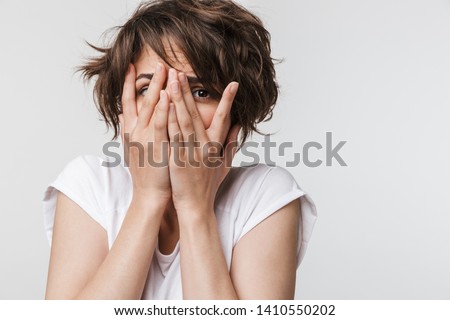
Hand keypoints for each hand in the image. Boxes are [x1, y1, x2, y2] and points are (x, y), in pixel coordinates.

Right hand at [119, 63, 171, 205]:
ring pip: (151, 108)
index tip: (131, 67)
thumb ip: (128, 131)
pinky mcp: (156, 146)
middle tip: (158, 63)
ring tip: (165, 70)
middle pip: (141, 100)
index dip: (129, 84)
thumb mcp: (133, 150)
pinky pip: (160, 123)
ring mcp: (145, 138)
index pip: (129, 102)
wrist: (149, 194)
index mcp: (131, 131)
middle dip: (150, 81)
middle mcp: (136, 132)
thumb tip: (123, 116)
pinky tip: (169, 94)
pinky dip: (164, 108)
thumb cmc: (145, 173)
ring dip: (158, 88)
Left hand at [166, 68, 240, 216]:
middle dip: (188, 92)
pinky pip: (173, 135)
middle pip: (197, 114)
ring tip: (171, 80)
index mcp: (216, 147)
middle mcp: (205, 146)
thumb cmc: (208, 187)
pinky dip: (169, 118)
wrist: (196, 207)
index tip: (233, 83)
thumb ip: (231, 145)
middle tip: (181, 72)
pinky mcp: (178, 159)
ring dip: (177, 99)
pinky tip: (164, 104)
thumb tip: (238, 127)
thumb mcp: (224, 166)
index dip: (229, 101)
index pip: (225, 119)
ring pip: (184, 120)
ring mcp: (191, 152)